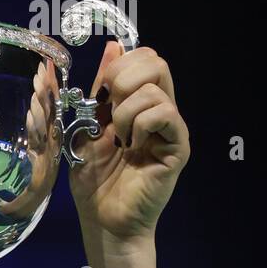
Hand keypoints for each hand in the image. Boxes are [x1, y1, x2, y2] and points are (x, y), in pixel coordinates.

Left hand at [68, 42, 189, 246]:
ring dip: (125, 111)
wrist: (104, 222)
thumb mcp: (88, 128)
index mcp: (139, 104)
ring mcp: (171, 128)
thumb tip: (114, 46)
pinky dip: (140, 124)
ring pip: (156, 87)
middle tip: (109, 114)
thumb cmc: (95, 183)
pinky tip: (132, 147)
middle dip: (123, 79)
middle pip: (156, 62)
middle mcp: (160, 111)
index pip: (144, 58)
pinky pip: (164, 113)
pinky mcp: (178, 146)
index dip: (119, 66)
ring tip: (119, 140)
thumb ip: (101, 90)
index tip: (101, 95)